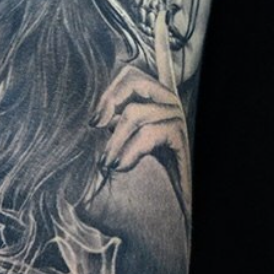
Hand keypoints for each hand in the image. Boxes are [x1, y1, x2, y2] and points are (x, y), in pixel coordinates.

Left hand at [93, 64, 189, 199]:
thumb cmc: (146, 169)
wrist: (168, 198)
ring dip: (114, 141)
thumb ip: (116, 121)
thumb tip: (98, 117)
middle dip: (109, 105)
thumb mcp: (128, 139)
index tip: (95, 122)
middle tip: (96, 131)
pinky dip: (129, 151)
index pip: (130, 74)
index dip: (109, 92)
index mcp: (156, 97)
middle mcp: (169, 101)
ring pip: (134, 113)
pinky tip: (121, 166)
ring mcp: (176, 117)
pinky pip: (147, 134)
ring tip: (107, 163)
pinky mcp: (179, 136)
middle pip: (134, 82)